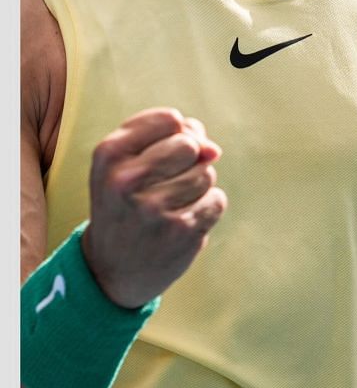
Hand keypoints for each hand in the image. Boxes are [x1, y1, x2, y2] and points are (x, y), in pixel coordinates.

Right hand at [82, 108, 225, 308]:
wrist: (112, 268)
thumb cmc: (126, 203)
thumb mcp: (128, 164)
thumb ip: (171, 138)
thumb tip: (213, 149)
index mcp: (108, 155)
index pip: (169, 119)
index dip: (176, 133)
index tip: (157, 154)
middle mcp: (125, 180)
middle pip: (191, 145)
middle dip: (190, 160)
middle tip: (164, 183)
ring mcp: (153, 208)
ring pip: (206, 173)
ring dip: (197, 187)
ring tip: (168, 205)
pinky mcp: (180, 231)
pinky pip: (216, 200)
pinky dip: (206, 209)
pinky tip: (181, 222)